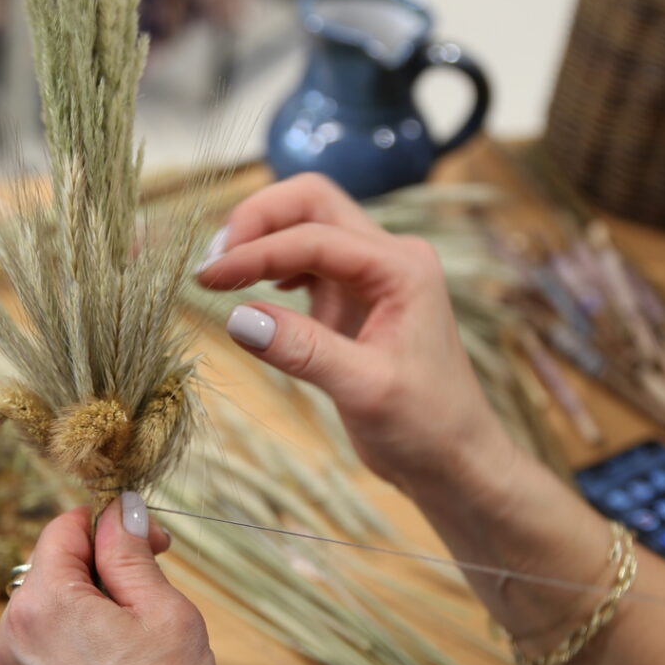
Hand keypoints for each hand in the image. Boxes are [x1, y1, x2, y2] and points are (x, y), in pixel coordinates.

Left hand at [0, 496, 220, 664]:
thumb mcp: (163, 612)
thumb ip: (132, 552)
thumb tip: (120, 508)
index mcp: (42, 600)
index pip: (66, 526)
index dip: (113, 525)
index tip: (155, 545)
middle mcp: (12, 629)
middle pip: (58, 563)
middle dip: (108, 565)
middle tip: (159, 590)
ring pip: (57, 601)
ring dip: (100, 602)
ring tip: (145, 638)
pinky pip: (52, 639)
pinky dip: (87, 636)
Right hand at [198, 173, 515, 508]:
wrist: (456, 460)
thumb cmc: (427, 426)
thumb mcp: (364, 390)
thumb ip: (302, 350)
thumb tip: (237, 317)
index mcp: (402, 268)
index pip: (315, 237)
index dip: (256, 253)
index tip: (208, 279)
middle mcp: (389, 258)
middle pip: (313, 204)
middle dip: (258, 220)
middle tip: (213, 263)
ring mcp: (370, 276)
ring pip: (307, 225)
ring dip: (261, 240)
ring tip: (220, 277)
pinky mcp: (353, 299)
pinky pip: (306, 262)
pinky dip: (272, 266)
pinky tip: (251, 292)